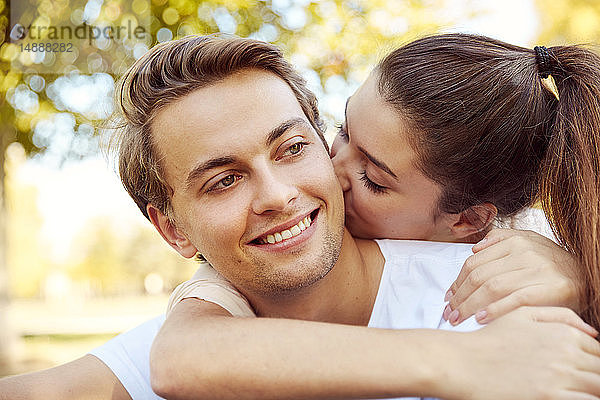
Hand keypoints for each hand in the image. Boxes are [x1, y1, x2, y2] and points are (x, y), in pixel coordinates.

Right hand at [441, 306, 599, 399]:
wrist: (462, 362)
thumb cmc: (490, 340)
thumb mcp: (522, 315)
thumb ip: (560, 317)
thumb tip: (594, 332)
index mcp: (563, 332)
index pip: (598, 352)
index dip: (594, 363)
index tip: (583, 370)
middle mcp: (566, 353)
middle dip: (594, 377)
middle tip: (578, 382)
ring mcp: (559, 376)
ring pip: (598, 387)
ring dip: (592, 389)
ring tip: (573, 390)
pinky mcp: (549, 397)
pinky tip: (567, 397)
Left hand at [443, 228, 582, 324]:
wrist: (588, 277)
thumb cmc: (551, 265)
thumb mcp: (529, 244)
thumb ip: (501, 240)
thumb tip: (475, 247)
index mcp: (516, 241)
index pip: (474, 263)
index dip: (456, 282)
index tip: (448, 296)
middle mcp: (527, 252)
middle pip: (479, 276)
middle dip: (459, 297)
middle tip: (449, 312)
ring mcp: (540, 270)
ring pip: (493, 288)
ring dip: (470, 306)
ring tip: (458, 318)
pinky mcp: (553, 288)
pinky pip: (516, 300)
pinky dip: (495, 310)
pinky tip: (481, 319)